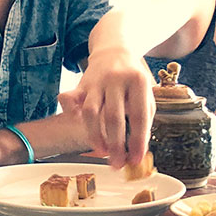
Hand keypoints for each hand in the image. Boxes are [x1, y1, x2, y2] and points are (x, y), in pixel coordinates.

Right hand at [70, 46, 154, 166]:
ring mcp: (96, 81)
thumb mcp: (146, 94)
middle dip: (115, 145)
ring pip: (90, 112)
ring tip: (101, 151)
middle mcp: (116, 80)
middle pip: (113, 117)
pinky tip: (77, 123)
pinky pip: (70, 98)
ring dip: (94, 135)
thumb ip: (143, 119)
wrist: (114, 51)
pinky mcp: (81, 83)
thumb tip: (137, 151)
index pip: (139, 116)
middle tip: (117, 164)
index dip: (138, 141)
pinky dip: (70, 111)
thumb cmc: (132, 80)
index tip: (136, 159)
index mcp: (138, 82)